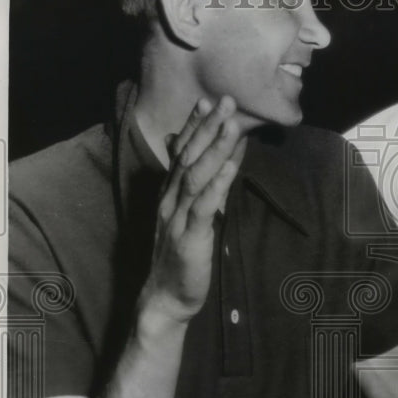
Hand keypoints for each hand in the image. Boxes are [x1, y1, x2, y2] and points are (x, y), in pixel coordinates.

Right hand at [140, 96, 245, 323]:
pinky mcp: (190, 237)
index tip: (206, 101)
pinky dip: (218, 183)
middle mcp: (170, 200)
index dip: (193, 126)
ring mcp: (178, 217)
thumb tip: (194, 168)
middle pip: (189, 157)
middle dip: (207, 127)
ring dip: (215, 147)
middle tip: (224, 100)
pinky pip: (205, 205)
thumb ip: (187, 190)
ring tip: (231, 123)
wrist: (166, 297)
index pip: (181, 153)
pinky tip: (231, 165)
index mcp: (169, 194)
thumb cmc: (178, 256)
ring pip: (197, 175)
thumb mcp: (181, 217)